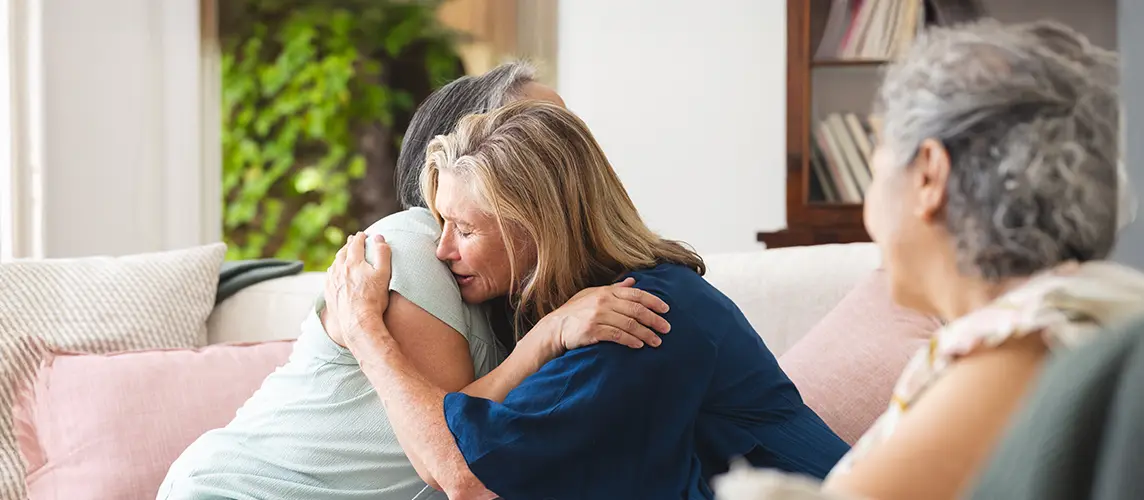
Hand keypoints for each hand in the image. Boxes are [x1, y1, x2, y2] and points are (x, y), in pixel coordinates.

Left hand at [323, 232, 391, 346]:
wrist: (357, 322)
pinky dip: (333, 270)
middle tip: (352, 241)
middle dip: (349, 244)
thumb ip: (382, 253)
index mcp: (353, 262)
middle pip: (343, 252)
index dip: (360, 237)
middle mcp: (339, 269)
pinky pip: (329, 276)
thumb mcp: (384, 274)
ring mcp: (332, 281)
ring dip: (340, 256)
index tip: (363, 234)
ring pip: (335, 263)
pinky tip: (335, 272)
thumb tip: (378, 237)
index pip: (356, 244)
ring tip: (344, 255)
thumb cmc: (373, 299)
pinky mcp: (328, 292)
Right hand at [534, 277, 670, 356]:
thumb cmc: (576, 311)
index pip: (636, 294)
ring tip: (657, 341)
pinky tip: (639, 345)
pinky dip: (630, 341)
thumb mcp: (593, 294)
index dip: (653, 301)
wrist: (555, 328)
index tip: (666, 310)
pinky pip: (617, 336)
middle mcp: (604, 301)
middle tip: (667, 329)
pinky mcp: (593, 331)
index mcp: (607, 291)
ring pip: (629, 324)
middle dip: (654, 320)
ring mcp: (598, 316)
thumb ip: (615, 288)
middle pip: (636, 310)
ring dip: (646, 334)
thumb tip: (633, 281)